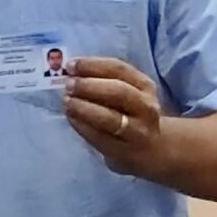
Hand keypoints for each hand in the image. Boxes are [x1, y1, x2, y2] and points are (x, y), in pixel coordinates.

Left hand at [63, 56, 163, 175]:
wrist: (150, 149)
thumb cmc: (131, 113)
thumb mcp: (128, 91)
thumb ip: (104, 79)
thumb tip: (72, 71)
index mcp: (145, 85)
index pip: (119, 69)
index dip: (92, 65)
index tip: (71, 65)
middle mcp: (146, 107)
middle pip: (118, 92)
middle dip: (89, 86)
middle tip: (68, 85)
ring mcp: (137, 131)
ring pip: (110, 117)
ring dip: (83, 107)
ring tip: (67, 101)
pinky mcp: (123, 150)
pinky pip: (99, 136)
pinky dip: (81, 126)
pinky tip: (71, 117)